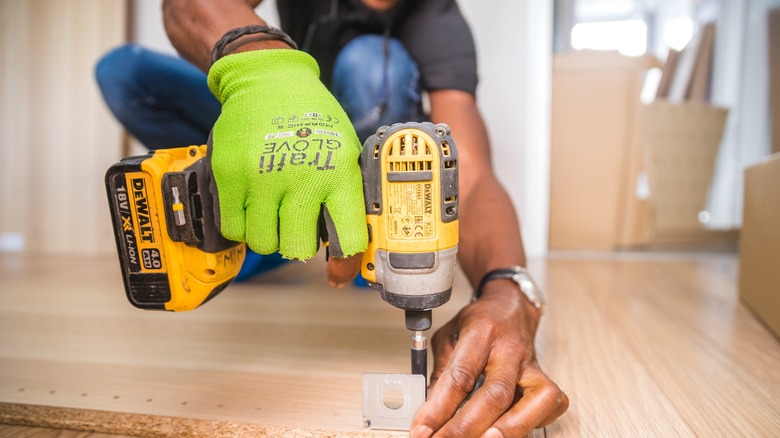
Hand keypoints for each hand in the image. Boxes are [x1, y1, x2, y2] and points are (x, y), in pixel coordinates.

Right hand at [207, 49, 366, 284]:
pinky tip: (252, 206)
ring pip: (263, 243)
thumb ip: (347, 196)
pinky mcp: (229, 176)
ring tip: (272, 211)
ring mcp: (262, 178)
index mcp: (339, 173)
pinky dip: (242, 225)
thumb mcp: (345, 151)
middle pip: (298, 249)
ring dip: (268, 235)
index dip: (345, 262)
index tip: (339, 271)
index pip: (348, 237)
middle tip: (296, 227)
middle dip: (298, 245)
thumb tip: (350, 250)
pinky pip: (233, 228)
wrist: (269, 81)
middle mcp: (302, 178)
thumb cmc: (313, 121)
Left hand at [411, 280, 568, 436]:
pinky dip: (532, 423)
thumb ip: (440, 374)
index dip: (438, 409)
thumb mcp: (448, 337)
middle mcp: (511, 349)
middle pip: (496, 394)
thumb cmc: (478, 323)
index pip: (460, 376)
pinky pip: (549, 405)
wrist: (510, 307)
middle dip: (467, 427)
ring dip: (508, 430)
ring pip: (533, 401)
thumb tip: (428, 415)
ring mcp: (532, 365)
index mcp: (481, 332)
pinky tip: (510, 431)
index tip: (421, 431)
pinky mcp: (546, 378)